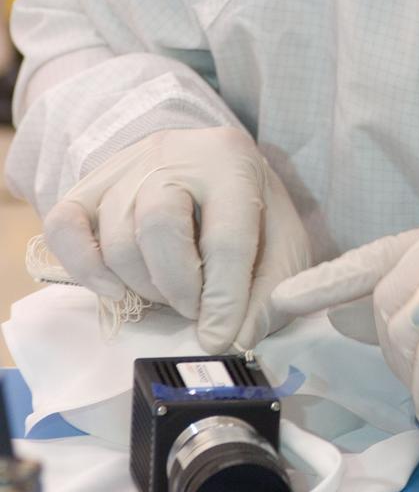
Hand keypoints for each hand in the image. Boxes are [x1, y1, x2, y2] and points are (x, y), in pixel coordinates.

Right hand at [42, 127, 311, 351]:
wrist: (208, 165)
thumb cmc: (248, 208)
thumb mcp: (280, 241)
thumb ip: (270, 292)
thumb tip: (237, 339)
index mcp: (231, 161)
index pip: (227, 234)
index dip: (223, 296)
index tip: (219, 337)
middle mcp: (173, 153)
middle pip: (159, 224)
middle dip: (177, 286)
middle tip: (192, 309)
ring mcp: (124, 166)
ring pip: (115, 236)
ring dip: (141, 285)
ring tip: (168, 294)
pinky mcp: (88, 186)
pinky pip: (64, 227)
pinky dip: (84, 268)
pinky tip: (114, 289)